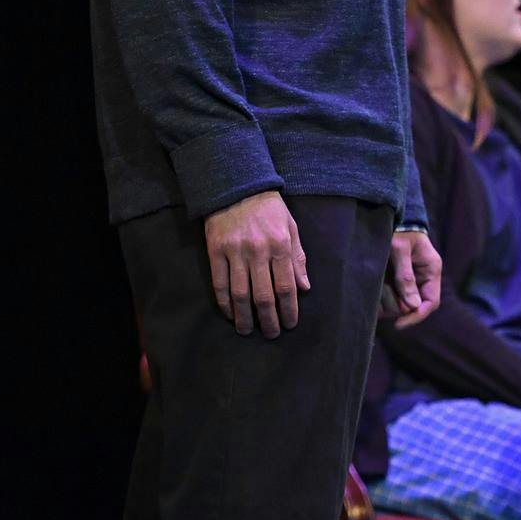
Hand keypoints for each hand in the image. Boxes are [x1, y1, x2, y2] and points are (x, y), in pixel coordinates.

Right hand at [204, 190, 309, 337]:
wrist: (237, 185)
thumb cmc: (268, 208)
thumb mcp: (291, 226)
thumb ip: (298, 257)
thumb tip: (304, 288)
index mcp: (281, 245)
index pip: (287, 287)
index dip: (289, 310)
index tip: (290, 324)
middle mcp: (259, 250)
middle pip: (264, 296)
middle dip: (268, 320)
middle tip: (271, 334)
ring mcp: (235, 251)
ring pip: (240, 294)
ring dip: (244, 317)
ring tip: (247, 331)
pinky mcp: (216, 250)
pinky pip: (220, 283)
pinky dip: (224, 302)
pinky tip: (229, 313)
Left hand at [380, 229, 442, 327]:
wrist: (388, 215)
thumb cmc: (398, 229)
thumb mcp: (399, 250)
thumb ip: (405, 276)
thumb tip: (412, 305)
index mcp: (431, 270)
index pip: (430, 303)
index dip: (416, 316)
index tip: (398, 324)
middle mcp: (423, 278)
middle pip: (413, 306)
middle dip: (396, 305)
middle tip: (380, 294)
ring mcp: (411, 279)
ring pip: (400, 303)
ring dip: (387, 300)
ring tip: (376, 286)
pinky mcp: (398, 279)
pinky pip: (391, 296)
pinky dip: (381, 296)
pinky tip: (374, 288)